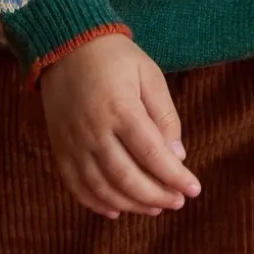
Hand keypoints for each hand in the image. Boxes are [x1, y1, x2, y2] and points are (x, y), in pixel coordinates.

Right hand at [40, 33, 201, 218]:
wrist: (66, 44)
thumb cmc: (115, 57)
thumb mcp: (149, 75)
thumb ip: (165, 115)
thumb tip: (177, 157)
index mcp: (120, 108)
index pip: (151, 154)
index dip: (174, 176)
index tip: (194, 189)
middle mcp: (94, 130)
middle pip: (127, 178)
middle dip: (156, 195)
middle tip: (177, 202)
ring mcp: (73, 142)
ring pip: (103, 189)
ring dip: (131, 204)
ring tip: (154, 208)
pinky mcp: (60, 148)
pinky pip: (77, 187)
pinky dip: (97, 204)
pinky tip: (117, 210)